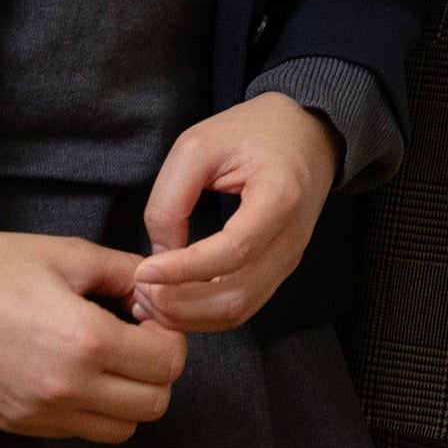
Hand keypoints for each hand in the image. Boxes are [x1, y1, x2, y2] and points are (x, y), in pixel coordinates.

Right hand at [0, 225, 187, 441]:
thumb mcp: (69, 254)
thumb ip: (126, 275)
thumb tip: (159, 291)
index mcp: (85, 341)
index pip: (168, 364)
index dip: (169, 335)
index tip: (148, 315)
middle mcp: (64, 389)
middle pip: (153, 405)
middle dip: (156, 370)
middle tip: (135, 336)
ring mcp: (36, 414)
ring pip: (119, 429)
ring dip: (127, 396)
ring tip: (106, 356)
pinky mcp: (14, 426)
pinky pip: (76, 431)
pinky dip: (90, 408)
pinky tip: (72, 370)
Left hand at [130, 92, 340, 333]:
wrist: (307, 133)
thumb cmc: (253, 131)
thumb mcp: (198, 146)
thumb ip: (171, 200)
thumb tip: (160, 256)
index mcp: (280, 196)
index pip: (234, 251)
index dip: (184, 269)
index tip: (144, 271)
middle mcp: (292, 236)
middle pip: (236, 295)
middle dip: (181, 303)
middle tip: (140, 292)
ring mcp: (290, 257)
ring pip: (239, 310)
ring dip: (190, 316)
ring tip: (151, 301)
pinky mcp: (280, 269)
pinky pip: (243, 307)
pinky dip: (204, 315)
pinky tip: (175, 301)